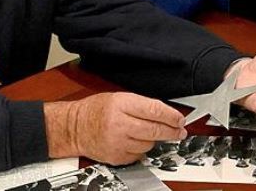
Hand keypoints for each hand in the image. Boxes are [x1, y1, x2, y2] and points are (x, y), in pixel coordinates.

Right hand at [44, 92, 186, 164]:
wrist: (74, 128)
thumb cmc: (96, 110)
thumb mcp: (120, 98)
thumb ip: (143, 105)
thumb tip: (168, 114)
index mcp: (121, 104)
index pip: (155, 110)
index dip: (172, 116)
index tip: (180, 119)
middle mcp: (119, 124)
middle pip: (155, 130)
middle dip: (172, 131)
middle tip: (179, 131)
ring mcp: (118, 142)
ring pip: (149, 144)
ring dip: (154, 139)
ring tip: (147, 132)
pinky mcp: (116, 156)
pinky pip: (139, 154)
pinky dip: (141, 148)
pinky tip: (134, 141)